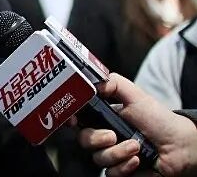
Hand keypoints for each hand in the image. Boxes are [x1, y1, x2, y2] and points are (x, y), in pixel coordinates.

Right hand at [77, 73, 196, 176]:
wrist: (180, 145)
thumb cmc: (159, 120)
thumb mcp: (136, 95)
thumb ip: (113, 83)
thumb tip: (93, 83)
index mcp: (103, 117)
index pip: (78, 118)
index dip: (71, 119)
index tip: (73, 121)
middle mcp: (104, 136)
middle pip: (83, 139)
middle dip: (96, 138)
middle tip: (113, 135)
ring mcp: (112, 154)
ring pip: (97, 158)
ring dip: (117, 152)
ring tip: (136, 146)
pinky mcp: (120, 171)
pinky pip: (110, 173)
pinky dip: (124, 167)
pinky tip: (137, 160)